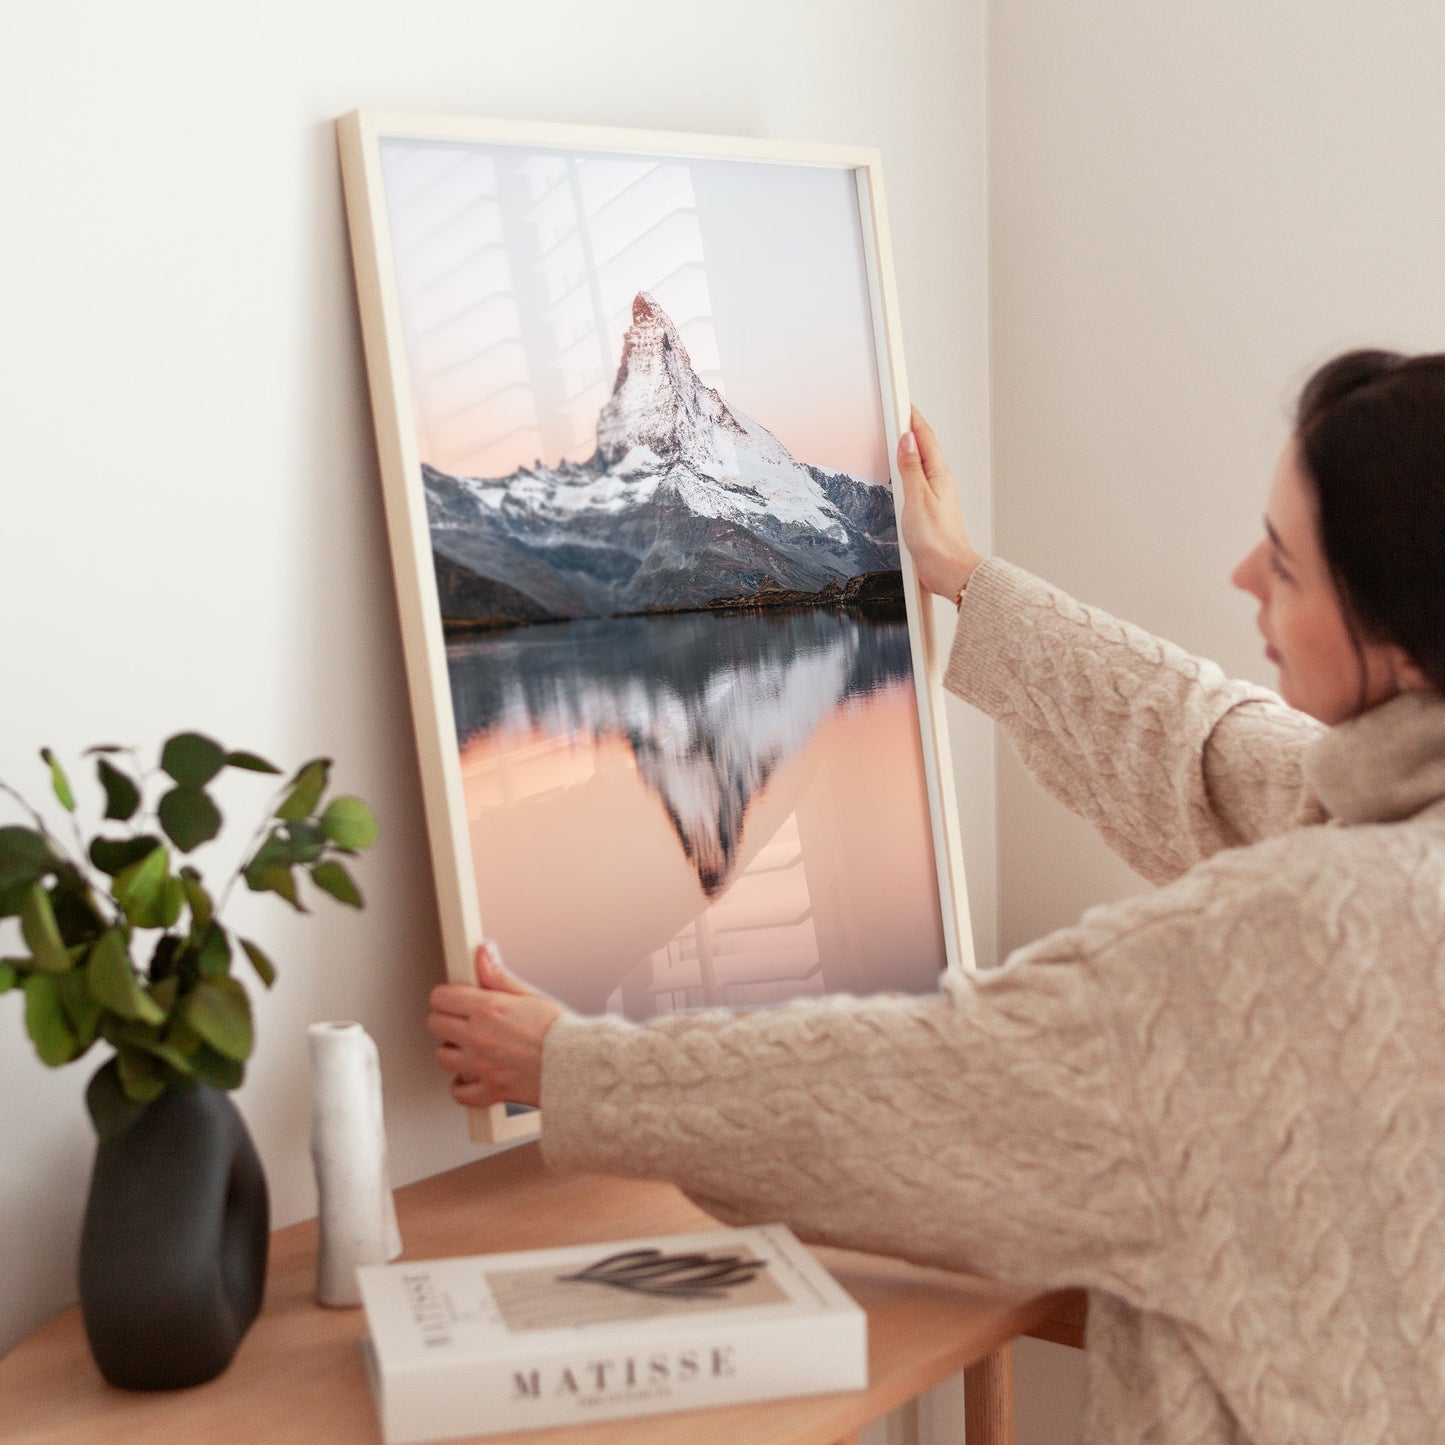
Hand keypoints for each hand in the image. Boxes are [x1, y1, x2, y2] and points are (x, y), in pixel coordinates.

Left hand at [427, 942, 561, 1108]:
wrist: (578, 1066)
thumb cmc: (560, 1032)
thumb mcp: (529, 995)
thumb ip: (498, 976)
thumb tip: (483, 952)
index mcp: (488, 1009)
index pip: (441, 997)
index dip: (446, 996)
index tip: (453, 998)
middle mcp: (478, 1037)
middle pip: (436, 1024)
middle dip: (446, 1020)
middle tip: (462, 1020)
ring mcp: (481, 1066)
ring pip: (442, 1057)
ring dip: (452, 1051)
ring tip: (469, 1047)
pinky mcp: (489, 1090)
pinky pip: (459, 1093)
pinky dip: (462, 1086)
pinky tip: (471, 1076)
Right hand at [897, 406, 982, 599]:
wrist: (947, 570)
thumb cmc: (936, 540)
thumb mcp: (917, 499)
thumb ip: (910, 468)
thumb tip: (906, 440)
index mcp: (939, 474)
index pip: (924, 437)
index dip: (912, 417)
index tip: (900, 400)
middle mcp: (939, 481)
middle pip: (923, 446)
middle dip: (909, 427)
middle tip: (896, 410)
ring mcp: (935, 494)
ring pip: (920, 462)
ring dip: (909, 447)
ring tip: (896, 433)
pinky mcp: (929, 508)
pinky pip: (917, 479)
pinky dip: (907, 468)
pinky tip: (901, 471)